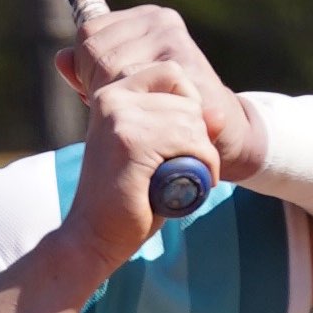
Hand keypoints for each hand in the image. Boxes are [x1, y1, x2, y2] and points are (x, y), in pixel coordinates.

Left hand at [57, 5, 263, 179]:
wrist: (218, 135)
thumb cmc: (165, 110)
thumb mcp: (123, 89)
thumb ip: (91, 72)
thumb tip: (60, 58)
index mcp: (146, 19)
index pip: (88, 34)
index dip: (86, 71)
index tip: (105, 94)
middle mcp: (161, 22)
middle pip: (95, 53)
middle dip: (98, 89)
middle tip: (125, 112)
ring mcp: (174, 42)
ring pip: (111, 72)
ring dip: (117, 103)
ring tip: (141, 118)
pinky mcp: (184, 68)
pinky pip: (133, 91)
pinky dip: (135, 114)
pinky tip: (150, 126)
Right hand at [59, 63, 223, 271]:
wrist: (91, 238)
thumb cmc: (124, 200)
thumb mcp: (155, 154)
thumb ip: (182, 130)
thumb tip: (220, 115)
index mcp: (112, 95)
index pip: (171, 74)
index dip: (189, 105)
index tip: (181, 141)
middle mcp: (112, 99)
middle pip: (187, 101)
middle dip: (197, 138)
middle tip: (183, 168)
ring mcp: (120, 119)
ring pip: (192, 122)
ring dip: (201, 155)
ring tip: (182, 180)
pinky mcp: (130, 144)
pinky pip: (190, 143)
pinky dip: (201, 166)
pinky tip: (184, 187)